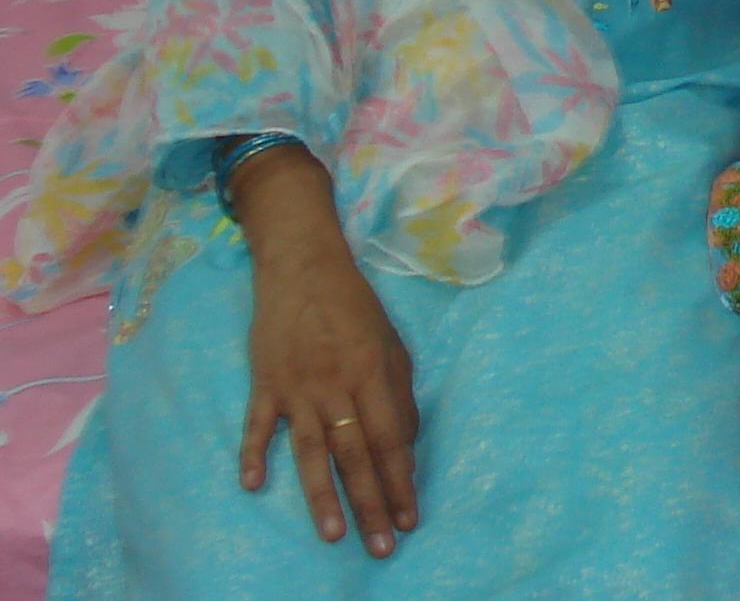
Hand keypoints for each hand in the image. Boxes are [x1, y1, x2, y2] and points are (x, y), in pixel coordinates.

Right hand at [233, 146, 419, 558]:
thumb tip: (406, 442)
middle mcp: (337, 385)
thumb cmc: (355, 307)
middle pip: (356, 454)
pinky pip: (258, 426)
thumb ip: (400, 393)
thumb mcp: (392, 343)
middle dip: (372, 503)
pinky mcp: (264, 383)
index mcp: (374, 374)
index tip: (410, 518)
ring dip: (323, 496)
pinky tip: (255, 488)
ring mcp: (297, 386)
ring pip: (311, 451)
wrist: (302, 267)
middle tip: (382, 546)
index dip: (401, 481)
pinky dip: (254, 455)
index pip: (391, 439)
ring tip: (335, 535)